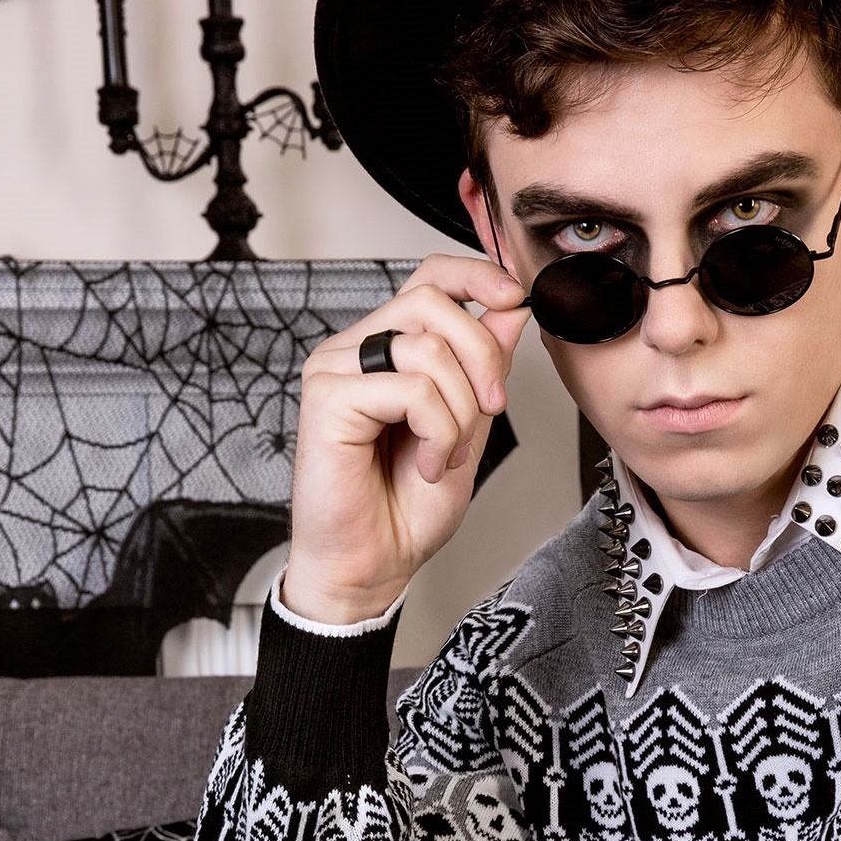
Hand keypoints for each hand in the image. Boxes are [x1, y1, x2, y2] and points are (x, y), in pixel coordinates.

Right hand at [283, 253, 533, 622]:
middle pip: (432, 302)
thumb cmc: (407, 507)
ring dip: (460, 411)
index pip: (428, 278)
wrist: (372, 564)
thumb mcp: (468, 427)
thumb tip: (510, 309)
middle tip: (493, 408)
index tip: (514, 296)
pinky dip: (437, 431)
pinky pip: (409, 387)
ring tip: (446, 455)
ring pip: (427, 347)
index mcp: (387, 349)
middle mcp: (357, 349)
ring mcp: (336, 368)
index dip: (475, 275)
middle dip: (482, 354)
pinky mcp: (327, 397)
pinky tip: (426, 464)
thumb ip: (484, 369)